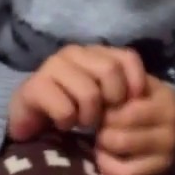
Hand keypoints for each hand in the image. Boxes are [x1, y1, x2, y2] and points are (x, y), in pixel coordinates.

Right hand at [7, 45, 146, 141]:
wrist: (31, 121)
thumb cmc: (75, 108)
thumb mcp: (105, 98)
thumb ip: (123, 91)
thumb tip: (142, 98)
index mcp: (96, 51)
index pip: (128, 57)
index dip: (135, 83)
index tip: (130, 105)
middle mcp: (75, 52)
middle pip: (110, 72)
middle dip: (111, 103)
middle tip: (101, 117)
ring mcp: (53, 65)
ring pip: (89, 93)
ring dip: (88, 117)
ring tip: (80, 121)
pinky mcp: (34, 86)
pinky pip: (66, 109)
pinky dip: (67, 123)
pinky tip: (62, 123)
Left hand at [94, 79, 174, 174]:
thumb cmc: (156, 101)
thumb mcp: (147, 85)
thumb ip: (126, 83)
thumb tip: (101, 93)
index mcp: (166, 109)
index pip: (129, 114)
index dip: (108, 114)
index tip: (104, 112)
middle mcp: (169, 139)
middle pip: (122, 142)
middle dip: (103, 137)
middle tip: (101, 132)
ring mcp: (164, 164)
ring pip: (126, 173)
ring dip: (106, 163)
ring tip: (103, 151)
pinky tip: (108, 170)